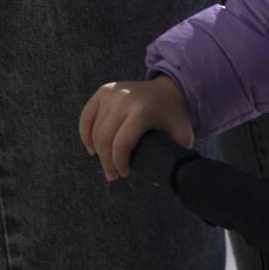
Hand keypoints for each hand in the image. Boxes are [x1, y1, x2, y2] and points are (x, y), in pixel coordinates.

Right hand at [78, 75, 194, 180]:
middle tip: (113, 175)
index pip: (121, 144)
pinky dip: (86, 134)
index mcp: (142, 111)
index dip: (119, 163)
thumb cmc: (174, 116)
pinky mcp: (104, 91)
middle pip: (105, 139)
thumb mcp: (182, 135)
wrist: (169, 89)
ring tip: (106, 164)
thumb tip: (160, 179)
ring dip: (97, 151)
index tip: (124, 173)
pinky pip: (86, 116)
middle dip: (107, 162)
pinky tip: (91, 147)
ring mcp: (112, 93)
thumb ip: (176, 157)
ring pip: (95, 130)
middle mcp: (124, 99)